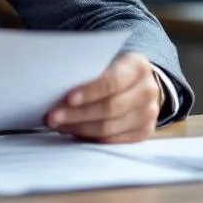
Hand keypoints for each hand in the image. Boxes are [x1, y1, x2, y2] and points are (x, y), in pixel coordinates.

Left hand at [45, 52, 162, 142]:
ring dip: (80, 128)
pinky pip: (114, 141)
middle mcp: (147, 90)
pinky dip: (91, 138)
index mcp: (138, 67)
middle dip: (77, 115)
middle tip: (53, 117)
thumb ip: (90, 72)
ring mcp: (148, 113)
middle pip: (110, 108)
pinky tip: (75, 133)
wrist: (140, 83)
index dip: (89, 92)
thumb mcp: (108, 61)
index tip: (68, 99)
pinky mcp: (144, 131)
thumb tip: (57, 89)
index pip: (112, 82)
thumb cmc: (115, 70)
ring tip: (60, 126)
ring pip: (110, 128)